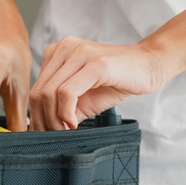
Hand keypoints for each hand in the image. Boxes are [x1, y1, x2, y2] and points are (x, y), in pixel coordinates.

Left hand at [29, 36, 173, 130]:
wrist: (149, 66)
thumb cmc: (118, 81)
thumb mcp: (85, 98)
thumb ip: (64, 108)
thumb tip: (44, 129)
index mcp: (58, 53)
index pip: (36, 88)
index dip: (37, 116)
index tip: (48, 133)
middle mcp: (64, 48)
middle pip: (38, 92)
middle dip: (43, 120)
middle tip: (56, 136)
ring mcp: (79, 53)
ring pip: (49, 93)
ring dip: (54, 119)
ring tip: (67, 131)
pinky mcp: (95, 63)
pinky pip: (67, 92)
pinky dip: (66, 113)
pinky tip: (74, 123)